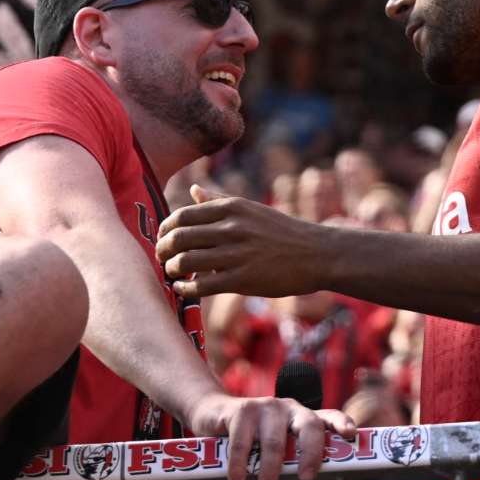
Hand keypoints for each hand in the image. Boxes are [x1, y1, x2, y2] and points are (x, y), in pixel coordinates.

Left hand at [156, 187, 328, 299]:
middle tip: (161, 258)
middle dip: (162, 250)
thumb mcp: (251, 210)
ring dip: (171, 269)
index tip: (162, 239)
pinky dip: (185, 288)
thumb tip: (194, 190)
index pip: (182, 216)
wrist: (318, 254)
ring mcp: (237, 254)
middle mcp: (232, 228)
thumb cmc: (282, 232)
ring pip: (186, 261)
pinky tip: (182, 289)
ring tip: (172, 273)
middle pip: (179, 238)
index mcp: (232, 208)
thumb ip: (219, 201)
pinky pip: (202, 286)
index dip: (165, 230)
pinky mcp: (243, 279)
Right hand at [185, 394, 356, 479]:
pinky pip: (242, 442)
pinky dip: (239, 466)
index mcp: (305, 419)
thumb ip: (293, 469)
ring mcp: (266, 407)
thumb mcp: (279, 451)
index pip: (330, 417)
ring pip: (274, 441)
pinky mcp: (240, 411)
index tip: (351, 435)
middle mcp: (290, 409)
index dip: (342, 424)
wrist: (213, 416)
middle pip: (310, 427)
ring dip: (270, 472)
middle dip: (311, 455)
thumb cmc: (253, 442)